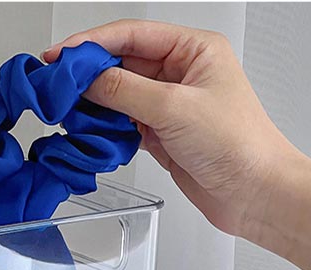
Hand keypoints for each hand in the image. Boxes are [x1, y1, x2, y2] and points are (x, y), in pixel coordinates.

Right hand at [43, 20, 300, 236]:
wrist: (253, 193)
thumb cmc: (238, 145)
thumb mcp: (174, 109)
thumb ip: (125, 91)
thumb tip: (88, 80)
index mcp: (193, 50)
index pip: (132, 36)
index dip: (91, 44)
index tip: (60, 56)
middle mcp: (180, 73)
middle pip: (121, 63)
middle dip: (88, 75)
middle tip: (56, 86)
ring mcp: (169, 105)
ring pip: (119, 95)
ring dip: (94, 103)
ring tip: (68, 111)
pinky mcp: (161, 134)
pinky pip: (123, 123)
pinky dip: (104, 127)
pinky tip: (89, 132)